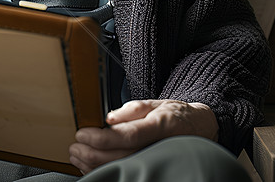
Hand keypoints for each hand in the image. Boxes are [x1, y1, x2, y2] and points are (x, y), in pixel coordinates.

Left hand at [69, 99, 218, 173]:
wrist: (200, 128)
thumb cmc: (176, 115)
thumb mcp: (156, 102)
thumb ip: (133, 109)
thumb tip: (110, 117)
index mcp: (160, 126)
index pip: (126, 136)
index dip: (100, 138)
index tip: (82, 134)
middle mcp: (158, 147)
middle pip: (120, 157)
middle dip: (91, 154)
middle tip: (74, 146)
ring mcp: (156, 160)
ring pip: (121, 169)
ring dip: (94, 165)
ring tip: (77, 155)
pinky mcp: (152, 168)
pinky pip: (126, 173)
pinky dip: (105, 170)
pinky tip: (91, 165)